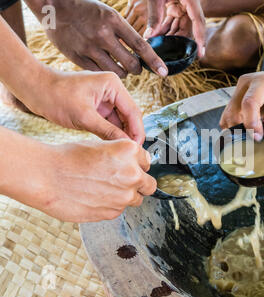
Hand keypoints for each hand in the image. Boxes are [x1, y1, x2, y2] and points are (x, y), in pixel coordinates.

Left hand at [25, 69, 145, 142]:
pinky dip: (111, 132)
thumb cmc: (54, 95)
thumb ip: (107, 131)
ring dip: (121, 134)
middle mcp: (112, 89)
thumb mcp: (83, 117)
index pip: (133, 110)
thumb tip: (125, 144)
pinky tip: (112, 144)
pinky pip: (110, 121)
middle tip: (131, 151)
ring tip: (122, 150)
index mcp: (112, 84)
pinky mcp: (97, 107)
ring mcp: (105, 98)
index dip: (137, 130)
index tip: (137, 147)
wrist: (33, 90)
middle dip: (130, 133)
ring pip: (120, 120)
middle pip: (129, 115)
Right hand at [27, 0, 167, 76]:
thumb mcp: (108, 14)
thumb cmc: (86, 10)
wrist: (53, 6)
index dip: (154, 61)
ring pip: (117, 72)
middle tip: (135, 67)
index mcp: (113, 20)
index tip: (164, 72)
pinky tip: (105, 66)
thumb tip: (141, 53)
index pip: (140, 45)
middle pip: (131, 64)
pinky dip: (107, 73)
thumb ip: (124, 32)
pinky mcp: (77, 58)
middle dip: (137, 69)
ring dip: (124, 73)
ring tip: (120, 66)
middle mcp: (102, 35)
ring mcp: (89, 48)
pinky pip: (100, 73)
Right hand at [39, 139, 155, 221]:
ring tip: (104, 189)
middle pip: (149, 184)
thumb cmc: (68, 158)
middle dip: (139, 183)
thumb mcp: (101, 146)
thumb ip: (123, 157)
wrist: (46, 176)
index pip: (147, 161)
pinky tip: (95, 197)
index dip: (137, 165)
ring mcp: (124, 195)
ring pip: (136, 199)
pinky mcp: (113, 212)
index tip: (130, 167)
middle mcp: (132, 173)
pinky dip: (111, 205)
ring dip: (126, 196)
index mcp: (130, 151)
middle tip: (123, 181)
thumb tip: (134, 165)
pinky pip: (120, 209)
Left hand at [144, 0, 205, 56]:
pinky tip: (157, 37)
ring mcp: (183, 5)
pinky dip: (165, 29)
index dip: (200, 39)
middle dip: (179, 40)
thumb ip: (154, 15)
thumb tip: (149, 37)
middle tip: (170, 54)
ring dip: (170, 36)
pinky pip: (173, 21)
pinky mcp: (175, 5)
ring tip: (159, 46)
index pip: (199, 22)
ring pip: (180, 26)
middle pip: (189, 27)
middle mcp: (190, 3)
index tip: (201, 54)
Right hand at [219, 71, 263, 140]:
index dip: (250, 123)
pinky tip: (243, 135)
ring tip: (249, 140)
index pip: (249, 103)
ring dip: (236, 131)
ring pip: (228, 116)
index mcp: (262, 82)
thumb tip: (258, 135)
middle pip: (234, 111)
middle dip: (242, 131)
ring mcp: (237, 91)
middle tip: (254, 143)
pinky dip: (232, 128)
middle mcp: (245, 84)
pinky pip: (227, 117)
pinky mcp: (233, 99)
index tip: (257, 137)